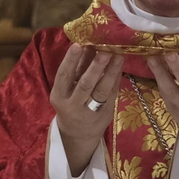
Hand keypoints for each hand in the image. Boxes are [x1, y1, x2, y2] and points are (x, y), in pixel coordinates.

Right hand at [51, 45, 121, 174]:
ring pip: (102, 90)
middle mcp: (73, 105)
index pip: (64, 76)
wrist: (78, 134)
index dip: (70, 60)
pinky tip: (120, 66)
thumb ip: (76, 68)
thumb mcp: (67, 88)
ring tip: (118, 55)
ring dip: (111, 71)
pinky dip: (116, 79)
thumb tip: (86, 44)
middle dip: (96, 67)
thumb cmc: (70, 104)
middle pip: (85, 85)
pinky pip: (112, 94)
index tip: (79, 44)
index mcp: (59, 96)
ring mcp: (91, 112)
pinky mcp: (106, 114)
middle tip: (105, 50)